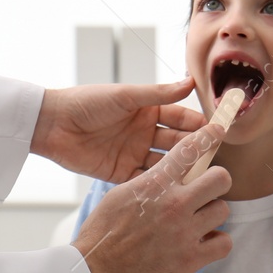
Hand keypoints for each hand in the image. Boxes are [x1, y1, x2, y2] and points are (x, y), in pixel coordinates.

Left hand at [31, 77, 204, 182]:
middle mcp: (144, 132)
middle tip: (215, 158)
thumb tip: (190, 81)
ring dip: (180, 170)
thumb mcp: (125, 96)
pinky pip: (145, 180)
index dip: (198, 124)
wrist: (53, 124)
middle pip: (176, 143)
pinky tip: (174, 192)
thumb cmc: (87, 102)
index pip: (180, 117)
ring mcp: (133, 153)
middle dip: (195, 149)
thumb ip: (159, 93)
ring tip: (200, 178)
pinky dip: (159, 186)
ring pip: (165, 163)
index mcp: (147, 110)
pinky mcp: (120, 173)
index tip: (219, 130)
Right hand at [73, 123, 232, 272]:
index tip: (216, 134)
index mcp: (155, 184)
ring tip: (198, 222)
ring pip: (223, 210)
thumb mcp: (120, 195)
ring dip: (212, 215)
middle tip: (207, 191)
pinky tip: (202, 243)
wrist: (94, 272)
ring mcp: (184, 232)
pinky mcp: (190, 260)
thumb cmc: (103, 233)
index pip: (189, 150)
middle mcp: (174, 204)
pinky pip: (224, 243)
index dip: (207, 138)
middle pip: (221, 178)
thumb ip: (150, 182)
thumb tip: (170, 174)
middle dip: (216, 182)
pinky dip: (216, 243)